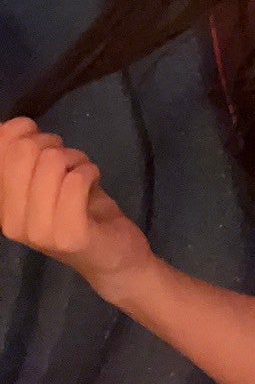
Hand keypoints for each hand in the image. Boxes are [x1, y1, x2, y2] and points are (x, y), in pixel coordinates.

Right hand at [0, 116, 153, 291]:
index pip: (0, 148)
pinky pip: (76, 179)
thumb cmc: (79, 213)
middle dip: (53, 145)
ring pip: (53, 161)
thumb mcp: (46, 180)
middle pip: (26, 150)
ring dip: (76, 160)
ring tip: (82, 178)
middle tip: (67, 164)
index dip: (22, 131)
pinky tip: (93, 184)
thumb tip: (10, 126)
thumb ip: (26, 157)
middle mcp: (11, 221)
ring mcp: (39, 231)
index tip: (43, 143)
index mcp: (2, 206)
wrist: (113, 258)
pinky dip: (90, 172)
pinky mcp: (68, 234)